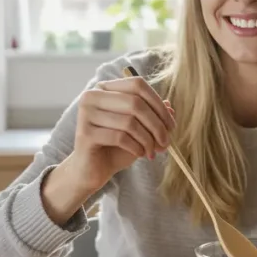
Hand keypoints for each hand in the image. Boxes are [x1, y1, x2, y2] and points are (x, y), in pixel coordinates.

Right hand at [44, 75, 174, 217]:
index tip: (171, 125)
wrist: (91, 171)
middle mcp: (92, 96)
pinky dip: (136, 147)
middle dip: (157, 125)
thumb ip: (152, 116)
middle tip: (166, 142)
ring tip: (152, 152)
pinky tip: (139, 154)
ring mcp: (86, 114)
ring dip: (148, 140)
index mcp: (105, 88)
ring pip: (129, 122)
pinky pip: (120, 137)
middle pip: (135, 103)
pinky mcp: (85, 133)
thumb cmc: (116, 148)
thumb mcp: (139, 130)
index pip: (137, 85)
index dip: (158, 104)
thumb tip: (170, 107)